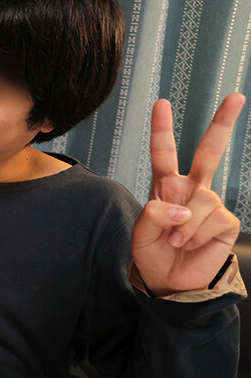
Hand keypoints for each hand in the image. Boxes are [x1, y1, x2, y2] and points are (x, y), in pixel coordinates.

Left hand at [132, 93, 244, 295]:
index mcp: (166, 186)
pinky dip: (196, 235)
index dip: (162, 129)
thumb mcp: (141, 233)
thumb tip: (183, 207)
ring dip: (184, 226)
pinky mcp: (225, 222)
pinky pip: (213, 220)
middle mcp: (192, 189)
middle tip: (236, 96)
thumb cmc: (154, 254)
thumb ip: (154, 214)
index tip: (161, 103)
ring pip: (202, 200)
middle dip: (222, 123)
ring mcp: (211, 204)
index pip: (164, 153)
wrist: (169, 282)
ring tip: (176, 241)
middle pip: (209, 151)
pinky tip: (191, 245)